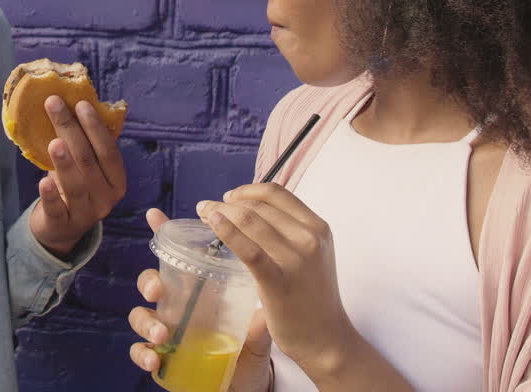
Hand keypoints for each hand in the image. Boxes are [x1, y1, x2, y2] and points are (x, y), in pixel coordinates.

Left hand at [28, 96, 126, 256]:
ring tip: (54, 142)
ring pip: (76, 185)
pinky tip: (42, 180)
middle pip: (89, 161)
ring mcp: (86, 214)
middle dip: (71, 130)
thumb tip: (69, 103)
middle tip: (54, 105)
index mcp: (117, 181)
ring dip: (65, 162)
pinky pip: (57, 209)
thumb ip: (85, 146)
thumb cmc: (74, 188)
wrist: (61, 229)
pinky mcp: (63, 225)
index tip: (80, 103)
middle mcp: (106, 198)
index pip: (109, 151)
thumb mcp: (86, 169)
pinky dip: (50, 195)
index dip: (95, 127)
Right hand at [127, 209, 272, 391]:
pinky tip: (153, 358)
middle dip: (148, 281)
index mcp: (200, 288)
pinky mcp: (162, 356)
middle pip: (152, 281)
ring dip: (146, 321)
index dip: (162, 233)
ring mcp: (167, 328)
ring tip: (162, 334)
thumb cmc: (248, 344)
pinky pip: (141, 350)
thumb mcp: (258, 324)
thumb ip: (260, 314)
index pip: (178, 256)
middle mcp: (178, 305)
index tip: (154, 214)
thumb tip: (263, 307)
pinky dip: (142, 353)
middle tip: (158, 289)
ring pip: (140, 315)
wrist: (247, 379)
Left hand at [197, 183, 354, 378]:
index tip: (228, 197)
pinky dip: (226, 230)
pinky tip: (212, 223)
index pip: (276, 193)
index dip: (247, 190)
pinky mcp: (278, 280)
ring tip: (204, 215)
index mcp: (317, 227)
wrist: (327, 339)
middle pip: (258, 205)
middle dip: (227, 203)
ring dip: (219, 213)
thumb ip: (289, 232)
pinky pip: (248, 248)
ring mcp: (295, 259)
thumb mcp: (311, 254)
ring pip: (250, 220)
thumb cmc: (312, 297)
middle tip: (207, 208)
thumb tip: (250, 212)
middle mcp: (310, 237)